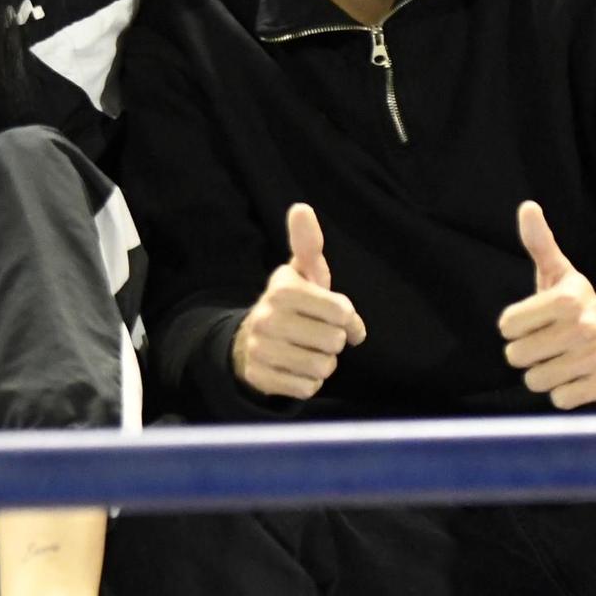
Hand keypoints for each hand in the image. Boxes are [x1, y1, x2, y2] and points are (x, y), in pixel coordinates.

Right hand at [230, 204, 368, 400]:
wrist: (251, 341)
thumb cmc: (292, 304)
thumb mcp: (302, 273)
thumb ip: (308, 244)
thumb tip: (301, 207)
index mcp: (283, 289)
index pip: (341, 312)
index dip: (344, 317)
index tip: (333, 314)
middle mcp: (267, 317)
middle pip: (334, 342)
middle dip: (333, 341)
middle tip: (316, 333)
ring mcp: (260, 348)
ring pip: (322, 368)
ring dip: (322, 363)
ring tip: (306, 350)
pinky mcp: (259, 377)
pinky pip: (307, 388)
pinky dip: (308, 382)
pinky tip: (295, 367)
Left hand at [497, 200, 595, 409]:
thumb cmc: (581, 307)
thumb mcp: (561, 274)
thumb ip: (540, 243)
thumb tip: (527, 206)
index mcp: (567, 299)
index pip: (506, 326)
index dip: (515, 327)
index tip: (534, 322)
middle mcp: (583, 327)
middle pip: (516, 356)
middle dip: (527, 353)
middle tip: (549, 344)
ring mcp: (595, 358)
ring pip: (535, 381)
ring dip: (544, 375)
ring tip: (562, 360)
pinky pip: (560, 400)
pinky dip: (564, 393)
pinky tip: (577, 377)